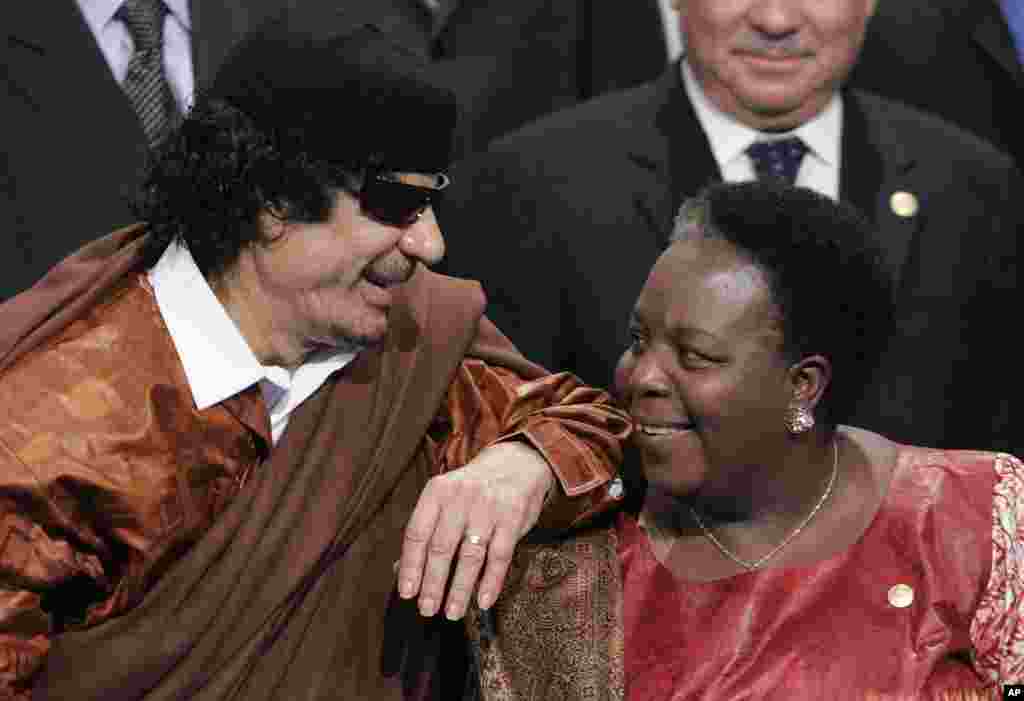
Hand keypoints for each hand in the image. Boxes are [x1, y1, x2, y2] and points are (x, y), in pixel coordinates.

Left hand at [396, 441, 553, 619]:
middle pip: (441, 548)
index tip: (407, 593)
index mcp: (437, 492)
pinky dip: (491, 582)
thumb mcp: (445, 499)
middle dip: (432, 584)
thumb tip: (400, 570)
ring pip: (470, 556)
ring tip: (453, 611)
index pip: (417, 533)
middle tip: (427, 609)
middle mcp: (460, 498)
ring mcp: (488, 508)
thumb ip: (426, 531)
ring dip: (460, 589)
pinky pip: (500, 556)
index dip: (410, 566)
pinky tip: (483, 601)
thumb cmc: (473, 489)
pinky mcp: (513, 518)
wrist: (516, 463)